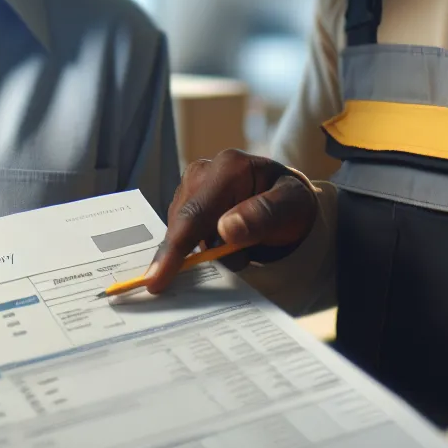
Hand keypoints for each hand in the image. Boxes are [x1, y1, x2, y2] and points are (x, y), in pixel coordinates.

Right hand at [144, 150, 319, 294]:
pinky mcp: (187, 198)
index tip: (157, 280)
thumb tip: (225, 230)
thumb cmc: (289, 203)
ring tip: (241, 247)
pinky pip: (182, 229)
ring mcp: (192, 184)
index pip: (195, 214)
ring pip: (180, 229)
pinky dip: (196, 245)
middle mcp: (204, 171)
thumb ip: (263, 216)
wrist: (285, 200)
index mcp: (229, 168)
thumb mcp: (290, 208)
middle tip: (241, 258)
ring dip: (204, 248)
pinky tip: (218, 247)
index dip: (174, 248)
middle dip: (200, 251)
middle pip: (182, 223)